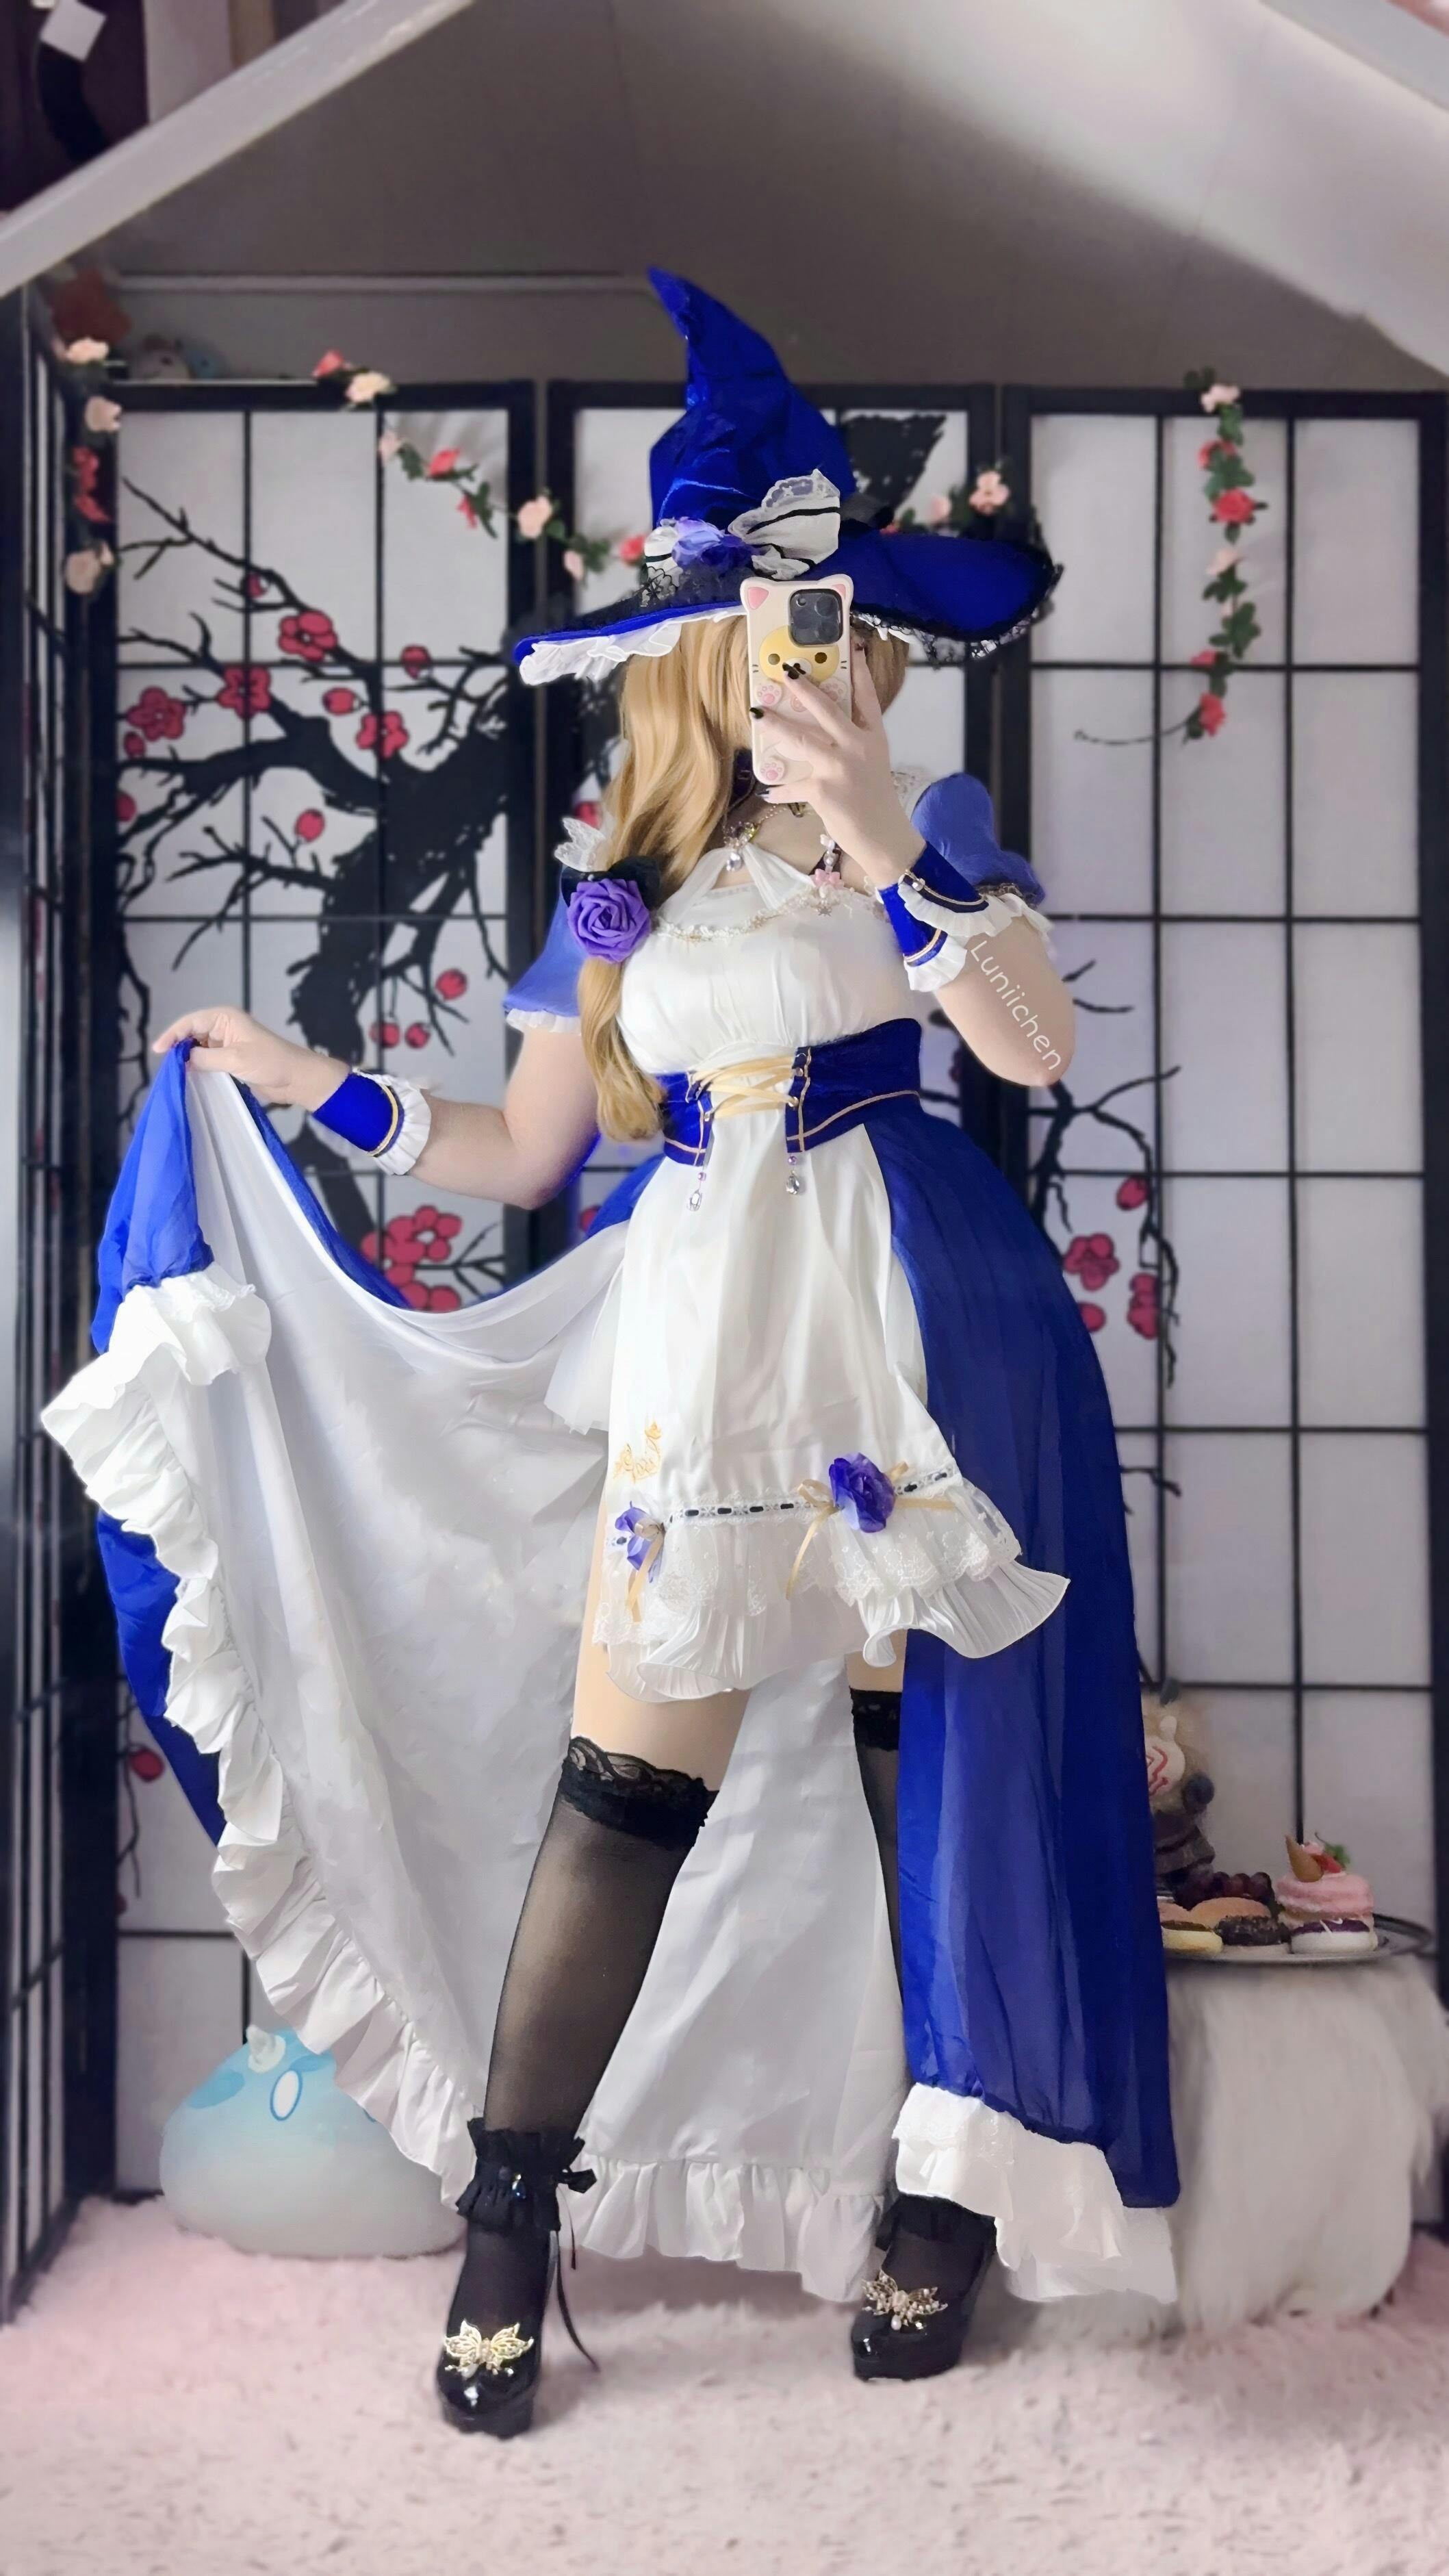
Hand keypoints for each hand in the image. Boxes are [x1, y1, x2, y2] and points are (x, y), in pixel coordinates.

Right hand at [152, 1006, 344, 1110]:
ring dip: (187, 1058)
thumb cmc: (270, 1062)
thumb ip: (206, 1058)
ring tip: (173, 1071)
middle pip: (191, 1034)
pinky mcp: (230, 1059)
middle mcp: (223, 1027)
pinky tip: (188, 1076)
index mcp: (225, 1018)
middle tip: (166, 1065)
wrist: (296, 1078)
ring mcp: (226, 1044)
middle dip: (178, 1046)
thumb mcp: (235, 1059)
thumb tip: (184, 1059)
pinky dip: (197, 1067)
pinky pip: (207, 1060)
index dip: (172, 1034)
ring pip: (197, 1048)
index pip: (191, 1022)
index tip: (158, 1050)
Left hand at [757, 639, 923, 886]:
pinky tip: (769, 788)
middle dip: (805, 690)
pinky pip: (793, 783)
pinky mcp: (823, 789)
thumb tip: (820, 732)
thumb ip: (853, 743)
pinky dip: (781, 787)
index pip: (867, 698)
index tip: (852, 646)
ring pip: (802, 739)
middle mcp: (858, 747)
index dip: (859, 671)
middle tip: (787, 671)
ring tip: (757, 714)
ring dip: (776, 725)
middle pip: (828, 710)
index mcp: (873, 738)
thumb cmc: (875, 800)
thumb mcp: (873, 764)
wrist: (883, 837)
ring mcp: (840, 767)